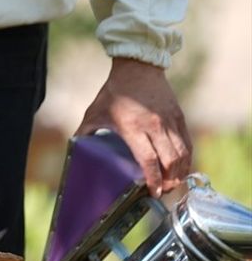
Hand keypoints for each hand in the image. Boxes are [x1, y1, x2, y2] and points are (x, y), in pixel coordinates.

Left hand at [76, 57, 191, 196]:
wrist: (138, 68)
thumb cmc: (113, 92)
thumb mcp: (94, 112)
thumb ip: (84, 132)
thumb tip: (72, 149)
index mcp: (132, 127)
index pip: (148, 160)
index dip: (152, 179)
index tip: (153, 192)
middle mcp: (154, 126)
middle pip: (170, 161)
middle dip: (169, 181)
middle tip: (164, 191)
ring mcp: (170, 122)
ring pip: (183, 154)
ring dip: (180, 173)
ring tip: (173, 183)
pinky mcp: (179, 117)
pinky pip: (188, 143)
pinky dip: (187, 159)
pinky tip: (182, 168)